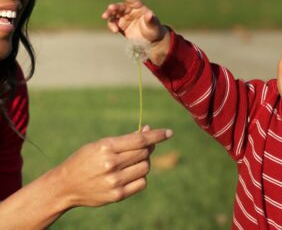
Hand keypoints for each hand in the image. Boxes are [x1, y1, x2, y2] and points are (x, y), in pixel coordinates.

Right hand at [53, 126, 172, 207]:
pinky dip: (141, 176)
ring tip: (132, 161)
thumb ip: (125, 140)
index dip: (157, 135)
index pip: (140, 140)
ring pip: (145, 167)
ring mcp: (114, 181)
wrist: (65, 185)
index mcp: (106, 147)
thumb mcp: (101, 144)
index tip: (169, 133)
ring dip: (144, 162)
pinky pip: (142, 182)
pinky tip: (131, 173)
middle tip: (142, 147)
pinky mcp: (117, 195)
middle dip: (147, 148)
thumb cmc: (85, 160)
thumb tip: (148, 132)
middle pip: (144, 153)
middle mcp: (111, 164)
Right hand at [102, 0, 166, 44]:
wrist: (150, 41)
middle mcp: (130, 11)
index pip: (132, 0)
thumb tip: (150, 14)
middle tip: (110, 8)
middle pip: (120, 7)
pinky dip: (112, 26)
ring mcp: (124, 18)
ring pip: (114, 14)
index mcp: (139, 8)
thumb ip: (151, 20)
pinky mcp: (120, 26)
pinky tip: (115, 30)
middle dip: (114, 7)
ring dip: (109, 14)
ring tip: (104, 16)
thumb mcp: (154, 26)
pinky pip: (113, 24)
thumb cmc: (154, 30)